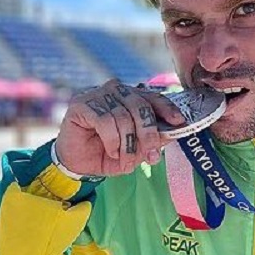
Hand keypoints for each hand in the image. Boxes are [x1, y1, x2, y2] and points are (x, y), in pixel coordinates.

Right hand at [55, 80, 185, 176]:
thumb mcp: (135, 150)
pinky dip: (112, 140)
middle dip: (149, 134)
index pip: (153, 98)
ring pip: (123, 116)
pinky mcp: (81, 104)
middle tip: (152, 157)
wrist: (76, 162)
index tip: (178, 122)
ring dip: (128, 144)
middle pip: (140, 106)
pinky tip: (111, 151)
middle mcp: (116, 91)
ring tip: (126, 160)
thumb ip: (152, 140)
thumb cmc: (107, 153)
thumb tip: (169, 134)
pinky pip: (105, 120)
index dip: (167, 109)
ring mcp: (97, 94)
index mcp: (131, 98)